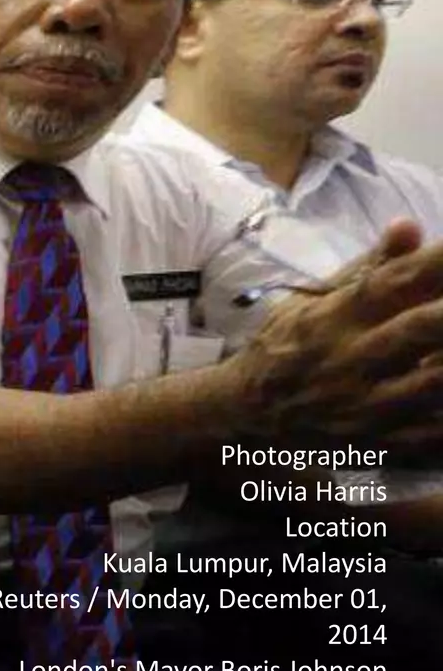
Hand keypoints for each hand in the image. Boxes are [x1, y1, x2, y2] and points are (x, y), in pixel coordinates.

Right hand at [227, 220, 442, 447]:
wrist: (246, 414)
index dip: (439, 262)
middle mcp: (351, 359)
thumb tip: (410, 226)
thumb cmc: (286, 346)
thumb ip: (367, 268)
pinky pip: (434, 437)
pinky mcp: (381, 444)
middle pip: (422, 328)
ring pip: (435, 384)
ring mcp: (368, 407)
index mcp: (334, 318)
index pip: (394, 280)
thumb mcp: (310, 300)